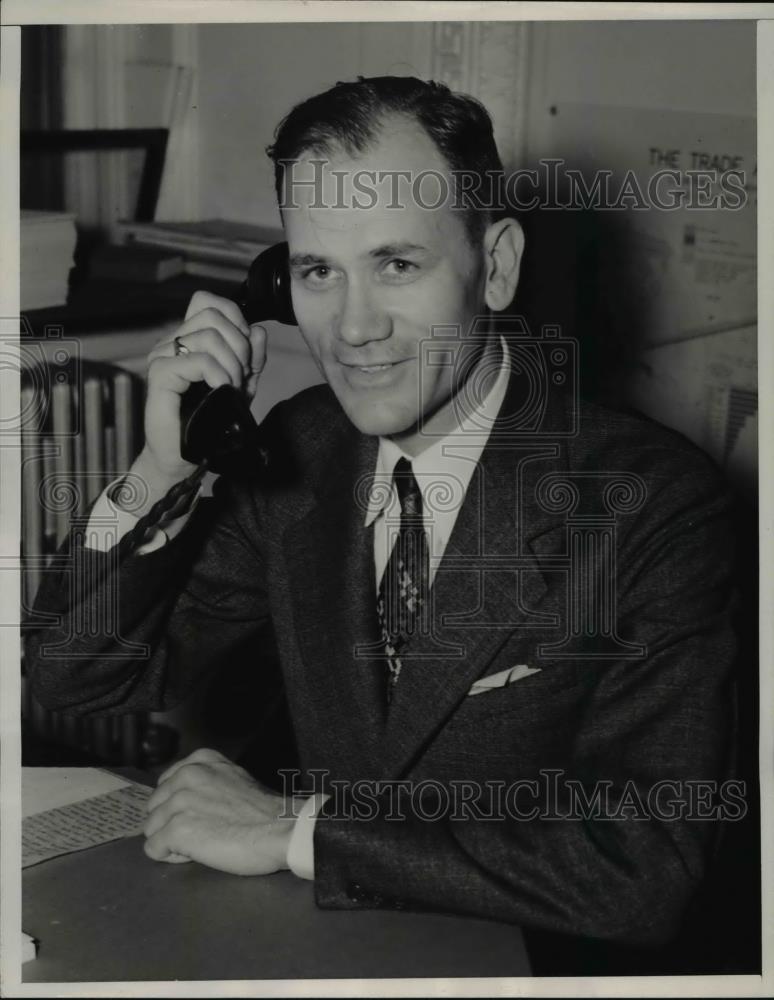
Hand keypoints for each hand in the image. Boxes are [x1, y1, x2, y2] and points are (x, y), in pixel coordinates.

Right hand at [139, 291, 266, 487]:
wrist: (184, 456)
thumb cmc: (209, 423)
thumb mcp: (241, 387)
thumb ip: (252, 359)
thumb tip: (258, 330)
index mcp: (188, 340)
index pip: (209, 302)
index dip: (235, 319)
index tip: (245, 353)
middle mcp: (172, 342)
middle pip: (213, 315)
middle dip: (239, 344)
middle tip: (242, 376)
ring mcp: (163, 356)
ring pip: (208, 334)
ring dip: (231, 363)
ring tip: (231, 387)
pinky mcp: (160, 373)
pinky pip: (199, 360)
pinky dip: (218, 374)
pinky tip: (221, 391)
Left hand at [143, 748, 298, 875]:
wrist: (280, 828)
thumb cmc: (263, 810)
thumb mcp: (234, 777)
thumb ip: (207, 780)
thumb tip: (188, 797)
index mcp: (200, 761)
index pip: (165, 784)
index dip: (178, 805)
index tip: (198, 815)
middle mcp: (186, 776)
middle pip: (155, 807)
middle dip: (171, 822)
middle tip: (201, 832)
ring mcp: (179, 802)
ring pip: (151, 829)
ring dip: (171, 841)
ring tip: (200, 844)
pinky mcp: (177, 830)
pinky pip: (153, 849)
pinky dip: (170, 857)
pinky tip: (195, 855)